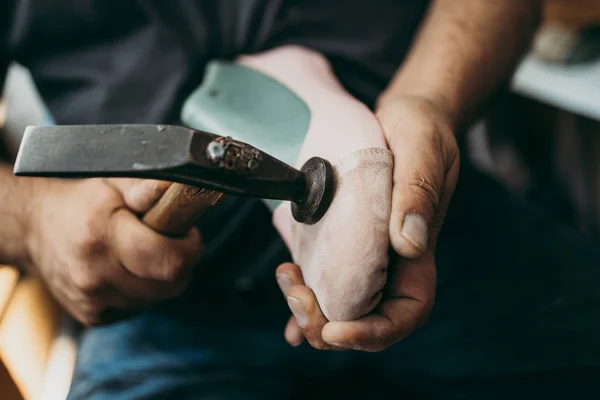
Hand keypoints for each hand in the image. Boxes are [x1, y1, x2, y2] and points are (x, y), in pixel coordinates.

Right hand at [22, 178, 201, 325]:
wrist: (34, 228)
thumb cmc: (82, 202)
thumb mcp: (112, 183)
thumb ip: (146, 188)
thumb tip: (173, 189)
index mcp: (101, 237)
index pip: (168, 260)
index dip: (189, 247)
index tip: (187, 233)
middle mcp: (95, 275)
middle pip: (170, 284)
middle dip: (181, 262)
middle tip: (170, 239)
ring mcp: (92, 301)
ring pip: (158, 297)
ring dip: (162, 277)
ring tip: (145, 251)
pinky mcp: (93, 317)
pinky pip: (140, 306)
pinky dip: (145, 290)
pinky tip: (129, 268)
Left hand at [276, 96, 459, 350]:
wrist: (406, 117)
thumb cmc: (421, 130)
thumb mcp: (423, 150)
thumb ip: (418, 193)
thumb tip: (409, 243)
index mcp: (418, 251)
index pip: (406, 313)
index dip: (373, 334)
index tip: (336, 330)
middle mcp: (394, 261)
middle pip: (366, 319)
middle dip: (328, 325)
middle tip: (296, 296)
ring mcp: (368, 254)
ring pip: (341, 305)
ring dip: (310, 309)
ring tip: (286, 280)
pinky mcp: (345, 239)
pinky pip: (327, 276)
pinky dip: (307, 293)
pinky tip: (288, 288)